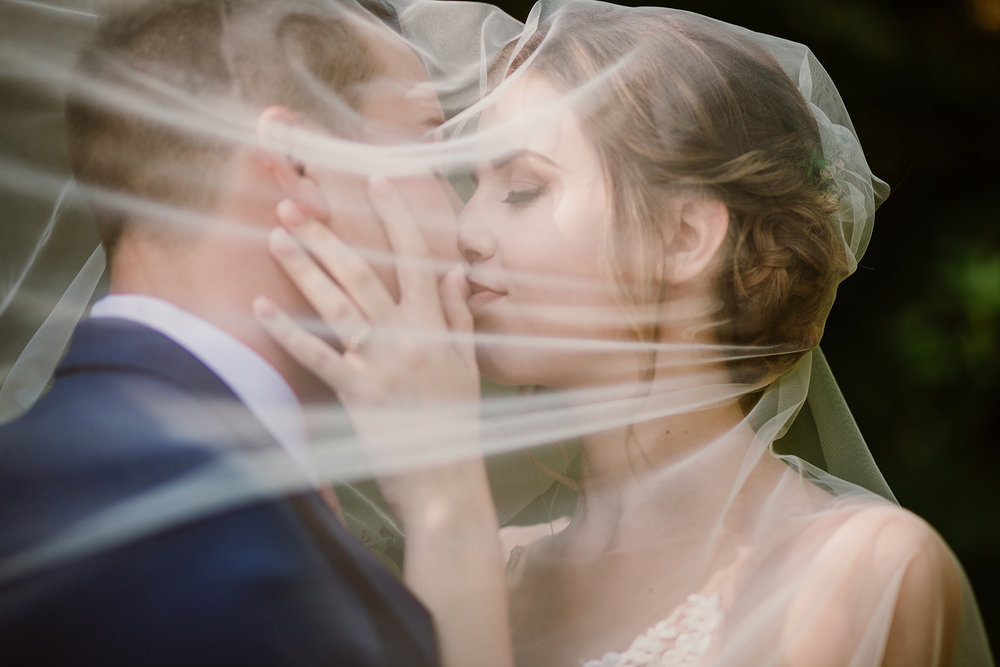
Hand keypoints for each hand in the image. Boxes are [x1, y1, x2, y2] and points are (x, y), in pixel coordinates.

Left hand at [254, 176, 482, 523]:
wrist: (447, 482)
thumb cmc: (457, 423)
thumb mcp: (467, 364)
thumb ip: (457, 316)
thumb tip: (453, 273)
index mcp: (434, 326)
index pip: (415, 257)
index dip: (396, 216)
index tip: (377, 179)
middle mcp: (407, 337)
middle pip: (362, 273)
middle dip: (326, 236)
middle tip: (293, 206)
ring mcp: (381, 364)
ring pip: (338, 305)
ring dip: (305, 269)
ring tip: (276, 239)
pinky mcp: (358, 393)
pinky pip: (318, 356)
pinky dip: (289, 332)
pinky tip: (262, 308)